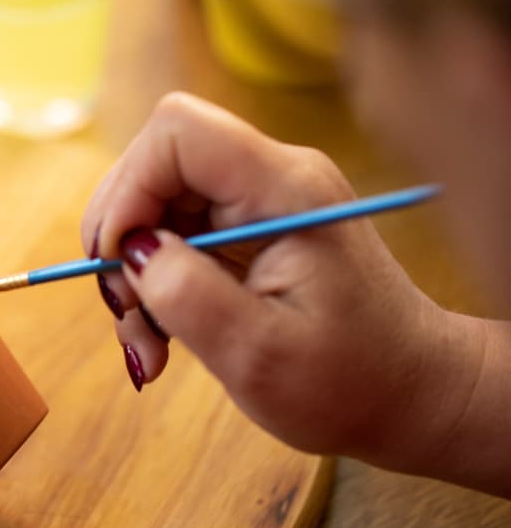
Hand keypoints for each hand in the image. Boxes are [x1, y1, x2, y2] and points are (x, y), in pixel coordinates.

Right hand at [81, 93, 486, 470]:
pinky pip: (173, 234)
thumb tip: (129, 250)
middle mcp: (270, 177)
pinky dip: (153, 283)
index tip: (118, 261)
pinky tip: (164, 335)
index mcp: (285, 189)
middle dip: (121, 239)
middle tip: (128, 314)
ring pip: (155, 204)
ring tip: (149, 343)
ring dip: (132, 272)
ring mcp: (258, 200)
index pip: (177, 132)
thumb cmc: (350, 383)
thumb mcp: (259, 354)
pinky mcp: (247, 227)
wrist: (410, 395)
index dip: (129, 187)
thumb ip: (186, 294)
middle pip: (155, 165)